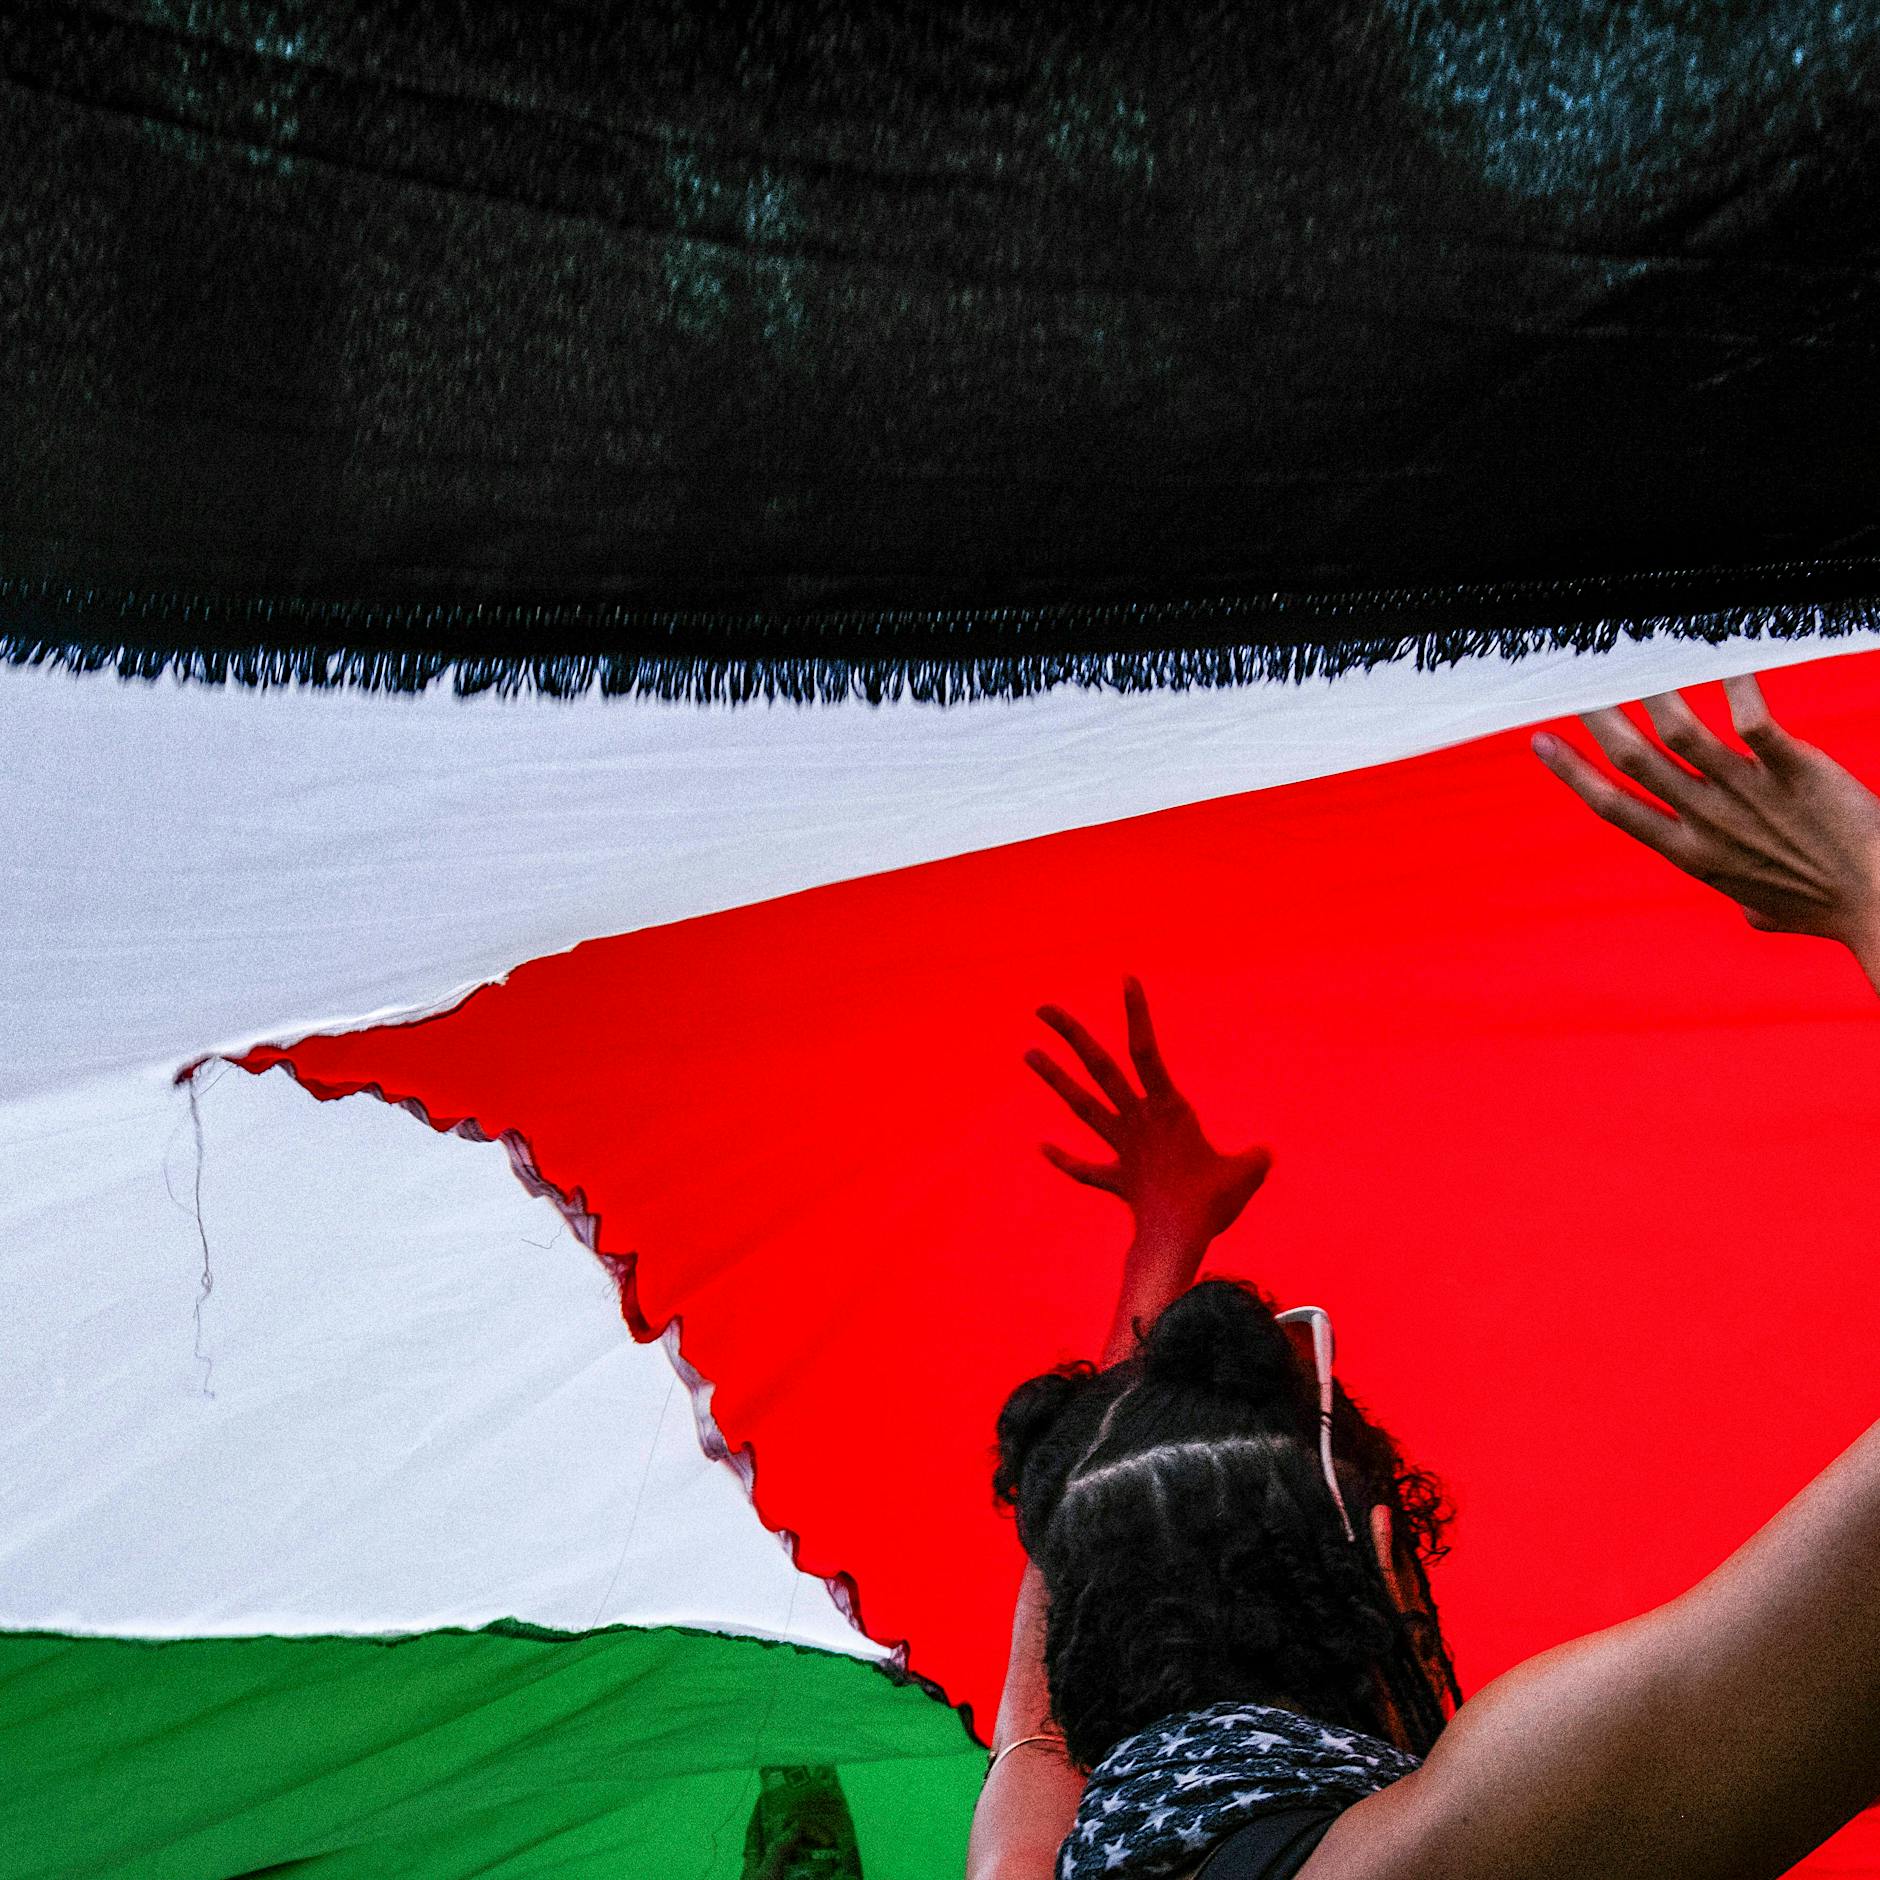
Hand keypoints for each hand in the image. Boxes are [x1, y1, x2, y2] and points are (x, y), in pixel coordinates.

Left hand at [1026, 976, 1271, 1255]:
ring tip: (1027, 1052)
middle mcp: (1137, 1120)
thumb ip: (1252, 1158)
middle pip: (1100, 1068)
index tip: (1125, 980)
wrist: (1176, 1240)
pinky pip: (1085, 1168)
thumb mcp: (1245, 1173)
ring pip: (1082, 1106)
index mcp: (1167, 1108)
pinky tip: (1042, 1146)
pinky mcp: (1116, 1179)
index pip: (1146, 1051)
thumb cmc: (1212, 1202)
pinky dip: (1064, 1158)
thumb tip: (1263, 1155)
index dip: (1136, 1014)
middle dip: (1071, 1035)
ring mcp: (1122, 1149)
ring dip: (1055, 1079)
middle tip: (1043, 1007)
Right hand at [1532, 674, 1879, 956]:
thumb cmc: (1824, 908)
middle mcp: (1709, 821)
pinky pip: (1755, 721)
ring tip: (1638, 659)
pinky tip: (1725, 658)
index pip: (1613, 808)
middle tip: (1578, 680)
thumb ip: (1742, 898)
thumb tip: (1744, 906)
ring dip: (1654, 695)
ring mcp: (1751, 794)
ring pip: (1683, 735)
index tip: (1541, 740)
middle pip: (1635, 761)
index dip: (1572, 771)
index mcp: (1691, 854)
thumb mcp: (1764, 909)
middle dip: (1599, 718)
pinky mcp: (1796, 771)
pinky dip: (1737, 687)